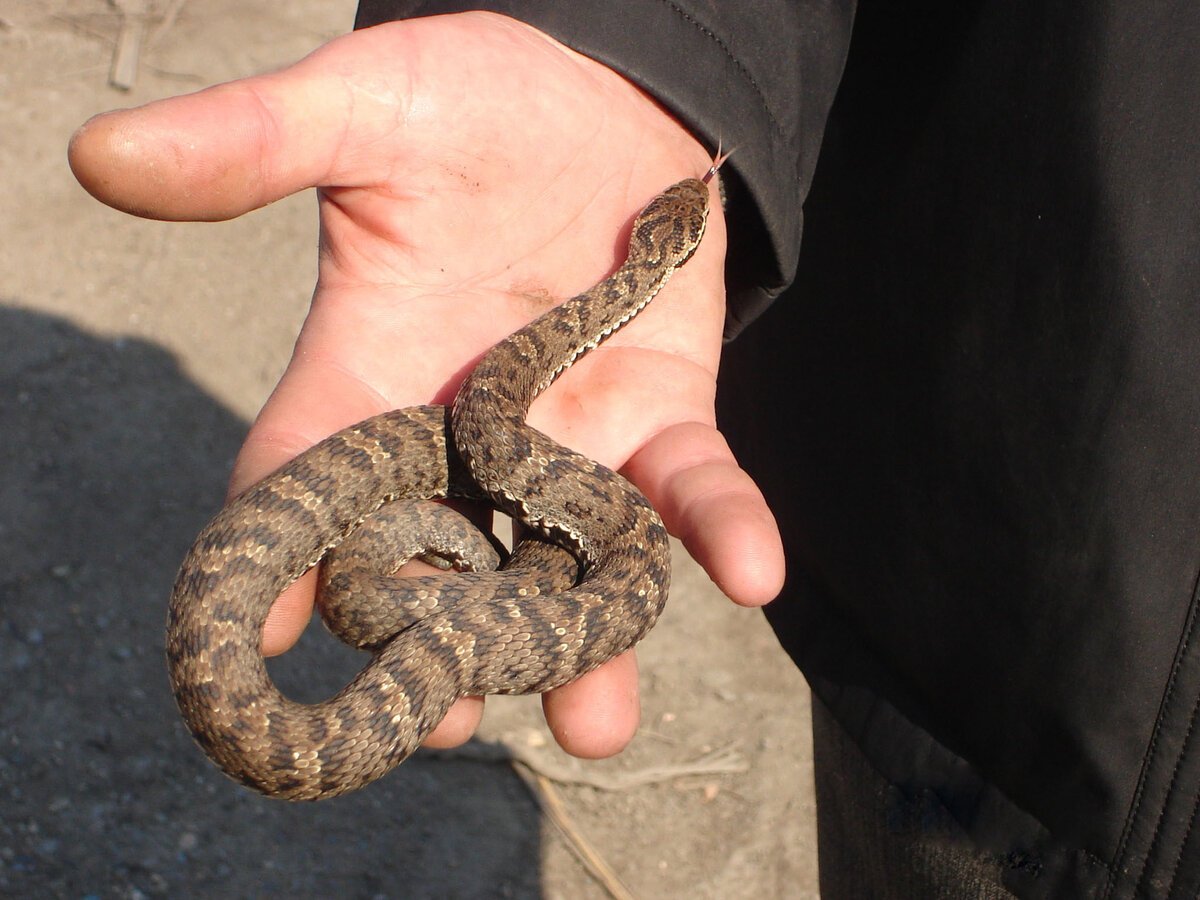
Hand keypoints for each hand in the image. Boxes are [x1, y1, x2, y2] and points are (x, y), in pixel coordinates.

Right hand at [69, 12, 784, 757]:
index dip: (274, 568)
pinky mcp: (661, 426)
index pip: (303, 490)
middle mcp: (465, 444)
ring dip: (585, 643)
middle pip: (440, 569)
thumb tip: (103, 152)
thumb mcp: (364, 110)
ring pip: (569, 566)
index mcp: (369, 385)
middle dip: (445, 646)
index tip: (260, 654)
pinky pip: (692, 491)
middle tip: (444, 723)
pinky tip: (750, 572)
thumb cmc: (470, 103)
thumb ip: (257, 142)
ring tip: (596, 719)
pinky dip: (718, 528)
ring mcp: (569, 448)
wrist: (604, 102)